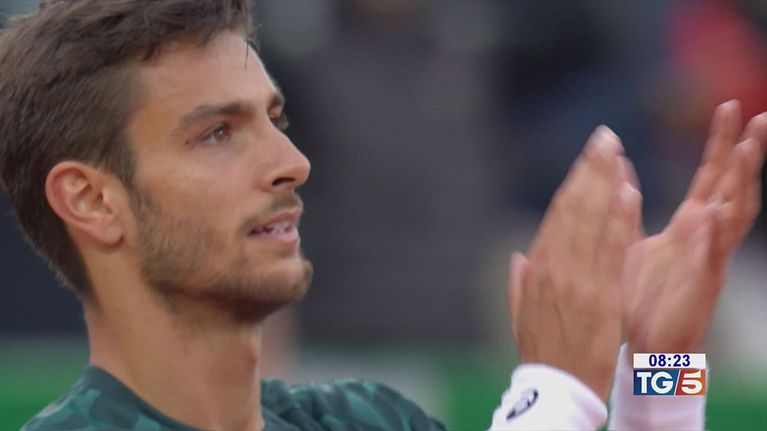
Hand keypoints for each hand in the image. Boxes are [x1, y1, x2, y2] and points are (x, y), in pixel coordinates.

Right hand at [508, 126, 641, 400]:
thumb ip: (519, 282)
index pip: (559, 215)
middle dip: (590, 170)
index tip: (589, 158)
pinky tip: (628, 193)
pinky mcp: (599, 295)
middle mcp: (553, 266)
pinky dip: (619, 221)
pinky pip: (610, 251)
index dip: (576, 183)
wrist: (554, 387)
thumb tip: (517, 257)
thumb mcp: (521, 314)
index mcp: (537, 268)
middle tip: (605, 137)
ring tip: (616, 152)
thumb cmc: (540, 351)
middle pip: (574, 208)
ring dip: (605, 183)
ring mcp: (575, 279)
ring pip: (591, 222)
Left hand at [623, 101, 766, 354]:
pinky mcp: (701, 283)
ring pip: (736, 214)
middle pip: (733, 186)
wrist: (639, 342)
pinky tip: (718, 210)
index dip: (720, 142)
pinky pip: (714, 254)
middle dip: (746, 152)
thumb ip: (627, 204)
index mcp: (689, 224)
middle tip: (760, 116)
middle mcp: (705, 236)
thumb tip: (620, 167)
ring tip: (750, 148)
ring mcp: (708, 258)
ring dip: (744, 181)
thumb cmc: (639, 294)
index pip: (710, 175)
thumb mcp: (628, 238)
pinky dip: (717, 232)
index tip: (728, 107)